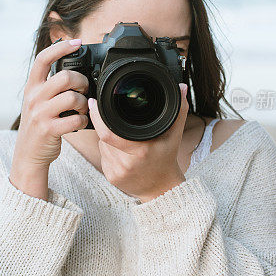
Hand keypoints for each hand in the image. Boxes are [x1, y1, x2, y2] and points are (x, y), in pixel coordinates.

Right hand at [9, 37, 89, 195]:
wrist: (28, 155)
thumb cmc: (40, 125)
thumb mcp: (38, 101)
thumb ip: (51, 86)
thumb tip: (75, 71)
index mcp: (32, 87)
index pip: (43, 58)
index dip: (61, 47)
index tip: (77, 41)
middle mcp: (33, 98)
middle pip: (64, 77)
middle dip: (81, 82)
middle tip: (84, 90)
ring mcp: (39, 114)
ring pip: (72, 98)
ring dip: (84, 104)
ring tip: (82, 110)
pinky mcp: (48, 129)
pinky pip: (75, 120)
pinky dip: (82, 121)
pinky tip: (79, 123)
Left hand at [87, 83, 188, 201]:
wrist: (162, 189)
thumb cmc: (167, 159)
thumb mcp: (175, 134)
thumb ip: (179, 109)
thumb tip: (181, 87)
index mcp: (140, 151)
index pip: (108, 132)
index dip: (98, 117)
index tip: (95, 103)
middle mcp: (126, 163)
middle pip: (105, 135)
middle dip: (109, 125)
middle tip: (119, 123)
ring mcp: (117, 171)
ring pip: (102, 144)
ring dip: (109, 137)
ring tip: (127, 140)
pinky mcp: (110, 177)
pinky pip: (103, 155)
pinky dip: (109, 149)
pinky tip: (123, 152)